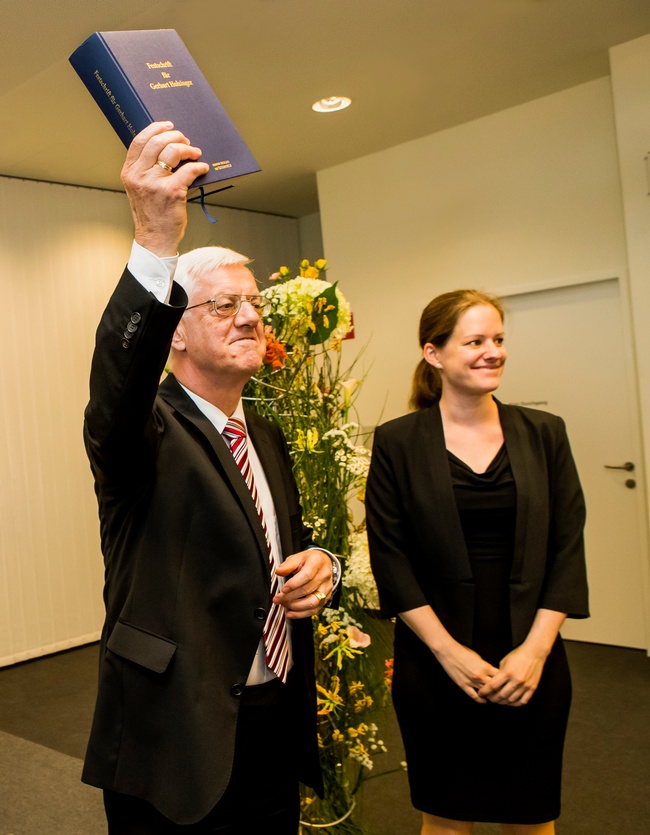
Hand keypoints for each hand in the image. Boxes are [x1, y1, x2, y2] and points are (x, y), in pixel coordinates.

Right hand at [121, 122, 209, 256]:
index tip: (168, 126)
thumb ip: (146, 170)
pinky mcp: (172, 192)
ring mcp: (155, 183)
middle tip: (186, 142)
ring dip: (188, 149)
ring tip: (195, 153)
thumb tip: (167, 149)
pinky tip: (203, 169)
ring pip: (173, 151)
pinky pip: (189, 170)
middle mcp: (139, 175)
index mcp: (129, 172)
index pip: (140, 141)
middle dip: (176, 137)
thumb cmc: (151, 215)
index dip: (155, 128)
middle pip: (158, 141)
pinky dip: (199, 167)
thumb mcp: (140, 189)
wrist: (155, 240)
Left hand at [272, 549, 333, 618]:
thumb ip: (288, 565)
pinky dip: (302, 614)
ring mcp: (327, 587)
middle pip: (308, 590)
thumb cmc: (308, 561)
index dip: (294, 584)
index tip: (283, 589)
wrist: (324, 563)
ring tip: (284, 605)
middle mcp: (324, 575)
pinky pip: (315, 609)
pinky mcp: (326, 597)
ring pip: (313, 602)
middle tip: (278, 599)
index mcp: (317, 562)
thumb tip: (279, 572)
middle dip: (290, 597)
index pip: (307, 575)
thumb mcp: (297, 557)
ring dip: (296, 607)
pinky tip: (291, 613)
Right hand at [435, 641, 498, 703]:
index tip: (505, 682)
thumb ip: (485, 666)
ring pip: (486, 692)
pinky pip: (474, 696)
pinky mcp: (464, 685)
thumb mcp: (478, 656)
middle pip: (495, 687)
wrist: (449, 652)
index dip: (503, 680)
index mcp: (486, 667)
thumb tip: (490, 672)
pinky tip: (483, 700)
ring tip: (493, 697)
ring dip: (490, 695)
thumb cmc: (462, 651)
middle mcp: (481, 676)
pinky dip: (480, 700)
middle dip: (499, 689)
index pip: (500, 677)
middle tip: (501, 692)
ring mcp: (472, 682)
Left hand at [477, 644, 546, 706]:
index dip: (485, 691)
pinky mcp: (532, 688)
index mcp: (507, 672)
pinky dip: (516, 704)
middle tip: (489, 698)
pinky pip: (523, 701)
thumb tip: (494, 682)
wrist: (535, 652)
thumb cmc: (519, 654)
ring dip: (503, 702)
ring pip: (511, 700)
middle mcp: (516, 680)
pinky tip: (511, 702)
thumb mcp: (505, 661)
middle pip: (501, 695)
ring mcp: (525, 685)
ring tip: (499, 701)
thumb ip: (499, 673)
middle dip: (493, 698)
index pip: (493, 685)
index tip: (480, 693)